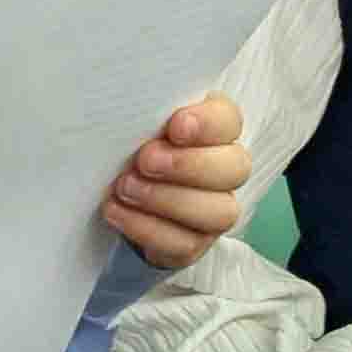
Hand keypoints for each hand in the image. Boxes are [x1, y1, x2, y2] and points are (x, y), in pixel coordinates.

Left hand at [100, 95, 250, 269]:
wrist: (119, 194)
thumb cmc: (133, 146)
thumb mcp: (137, 123)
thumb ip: (145, 114)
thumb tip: (123, 107)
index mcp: (217, 129)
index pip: (229, 120)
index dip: (207, 125)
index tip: (175, 127)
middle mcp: (226, 170)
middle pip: (235, 168)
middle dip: (187, 165)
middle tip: (145, 160)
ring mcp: (216, 210)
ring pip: (218, 212)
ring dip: (166, 199)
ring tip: (124, 187)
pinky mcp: (195, 244)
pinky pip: (185, 244)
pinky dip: (146, 228)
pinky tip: (116, 211)